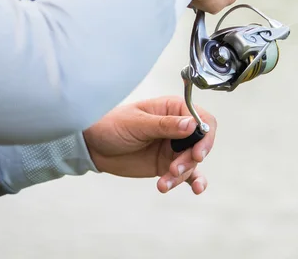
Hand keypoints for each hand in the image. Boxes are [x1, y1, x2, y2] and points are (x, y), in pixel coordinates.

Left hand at [83, 96, 216, 194]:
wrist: (92, 146)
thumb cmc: (111, 125)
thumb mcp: (136, 123)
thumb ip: (165, 125)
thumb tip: (192, 124)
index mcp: (173, 109)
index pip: (202, 119)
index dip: (205, 136)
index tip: (198, 152)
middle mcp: (178, 128)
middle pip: (201, 143)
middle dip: (191, 159)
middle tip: (176, 169)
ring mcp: (174, 147)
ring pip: (192, 162)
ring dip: (182, 174)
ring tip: (165, 182)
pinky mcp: (168, 164)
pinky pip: (187, 173)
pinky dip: (193, 181)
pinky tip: (197, 188)